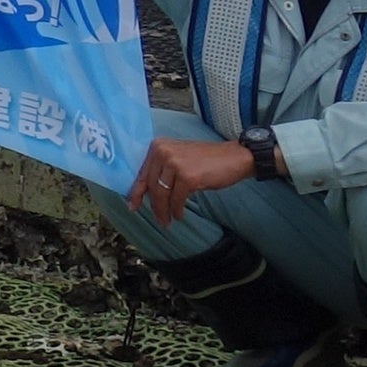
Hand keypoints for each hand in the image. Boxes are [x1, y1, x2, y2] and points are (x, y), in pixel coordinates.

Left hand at [132, 135, 259, 227]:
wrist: (234, 157)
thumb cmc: (206, 160)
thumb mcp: (179, 157)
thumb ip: (161, 169)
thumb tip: (146, 192)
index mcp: (158, 146)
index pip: (142, 172)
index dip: (136, 192)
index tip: (132, 206)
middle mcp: (163, 152)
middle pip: (151, 185)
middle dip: (153, 205)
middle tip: (158, 219)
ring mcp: (175, 164)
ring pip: (162, 194)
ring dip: (164, 211)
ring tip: (167, 220)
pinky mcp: (187, 177)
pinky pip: (176, 199)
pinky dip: (176, 210)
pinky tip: (179, 215)